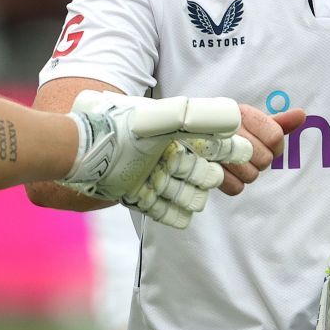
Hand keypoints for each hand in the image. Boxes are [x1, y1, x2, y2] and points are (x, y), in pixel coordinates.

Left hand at [64, 91, 252, 227]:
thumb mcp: (167, 115)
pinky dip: (171, 214)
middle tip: (183, 169)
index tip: (248, 157)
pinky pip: (166, 212)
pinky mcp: (140, 195)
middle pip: (202, 174)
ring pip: (187, 195)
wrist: (81, 153)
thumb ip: (203, 115)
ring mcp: (154, 176)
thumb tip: (236, 119)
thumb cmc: (123, 127)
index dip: (231, 151)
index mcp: (178, 131)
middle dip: (198, 175)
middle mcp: (168, 153)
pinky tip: (171, 210)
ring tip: (165, 185)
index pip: (216, 144)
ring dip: (184, 195)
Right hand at [214, 103, 305, 195]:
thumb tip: (302, 115)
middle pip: (266, 159)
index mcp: (242, 114)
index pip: (276, 137)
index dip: (276, 146)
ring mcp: (215, 150)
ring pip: (252, 175)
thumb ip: (278, 122)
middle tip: (247, 152)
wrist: (186, 137)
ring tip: (235, 161)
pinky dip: (234, 183)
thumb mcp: (252, 121)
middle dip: (260, 159)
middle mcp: (229, 130)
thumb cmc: (227, 129)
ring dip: (247, 172)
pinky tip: (226, 171)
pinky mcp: (206, 170)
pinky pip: (236, 188)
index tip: (267, 144)